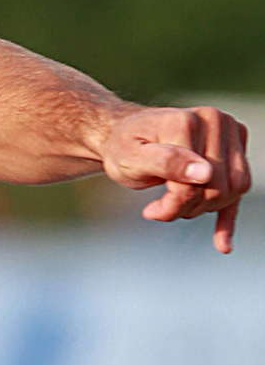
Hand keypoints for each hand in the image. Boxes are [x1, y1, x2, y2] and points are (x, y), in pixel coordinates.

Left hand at [102, 103, 250, 252]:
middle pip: (216, 186)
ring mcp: (230, 133)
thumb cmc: (124, 147)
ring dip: (203, 207)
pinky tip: (222, 243)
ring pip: (231, 190)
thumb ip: (166, 162)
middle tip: (161, 207)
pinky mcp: (235, 149)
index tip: (150, 212)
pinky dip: (228, 216)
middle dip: (187, 206)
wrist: (126, 136)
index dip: (174, 204)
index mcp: (189, 121)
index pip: (196, 180)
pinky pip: (240, 187)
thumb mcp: (131, 157)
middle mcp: (216, 121)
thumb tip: (206, 172)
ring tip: (175, 203)